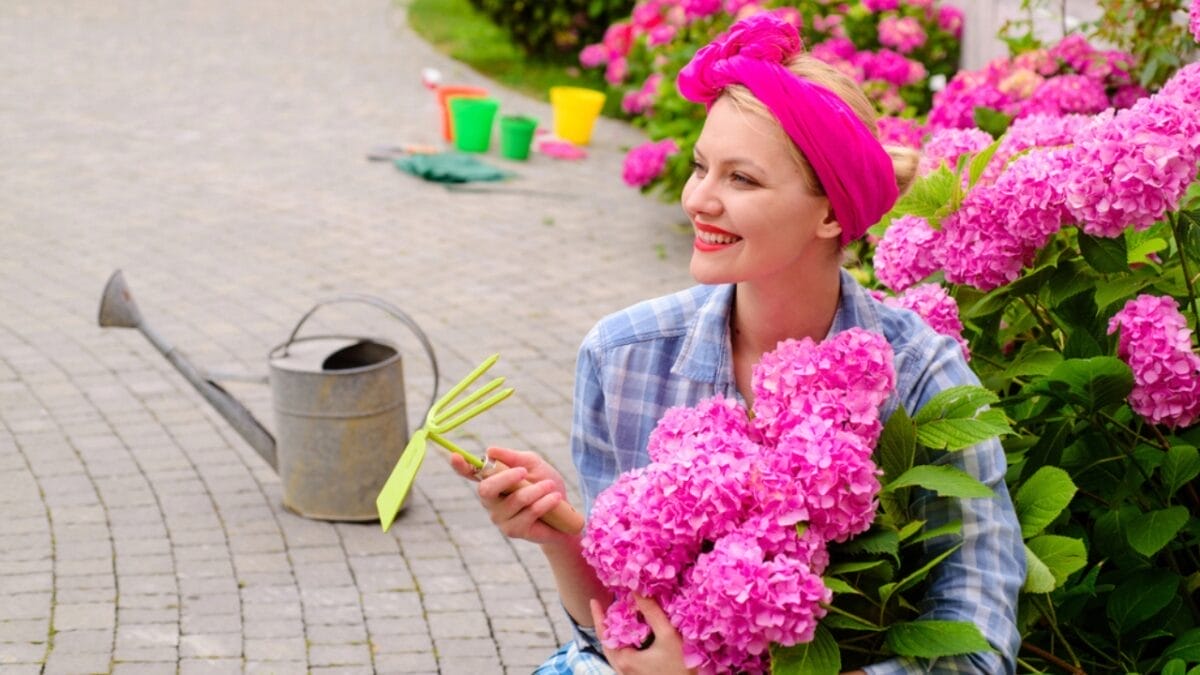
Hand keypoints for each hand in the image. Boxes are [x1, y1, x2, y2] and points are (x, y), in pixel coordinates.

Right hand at [448, 446, 571, 544]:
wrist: (565, 515)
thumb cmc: (546, 485)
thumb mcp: (533, 465)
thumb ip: (514, 458)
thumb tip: (489, 451)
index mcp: (493, 480)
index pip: (471, 473)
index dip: (460, 466)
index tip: (455, 456)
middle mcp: (491, 500)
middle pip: (486, 489)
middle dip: (506, 478)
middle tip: (523, 471)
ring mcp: (500, 517)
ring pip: (514, 500)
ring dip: (536, 490)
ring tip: (551, 485)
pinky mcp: (513, 530)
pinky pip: (529, 512)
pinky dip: (544, 502)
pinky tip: (555, 498)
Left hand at [590, 594, 694, 674]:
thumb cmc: (681, 667)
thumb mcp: (668, 635)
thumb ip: (652, 612)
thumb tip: (637, 591)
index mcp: (624, 660)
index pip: (604, 634)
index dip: (598, 616)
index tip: (594, 601)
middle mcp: (621, 669)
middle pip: (607, 643)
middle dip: (607, 623)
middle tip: (608, 606)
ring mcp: (628, 674)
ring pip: (615, 651)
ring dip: (616, 633)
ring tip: (619, 617)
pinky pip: (624, 657)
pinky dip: (624, 643)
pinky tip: (632, 634)